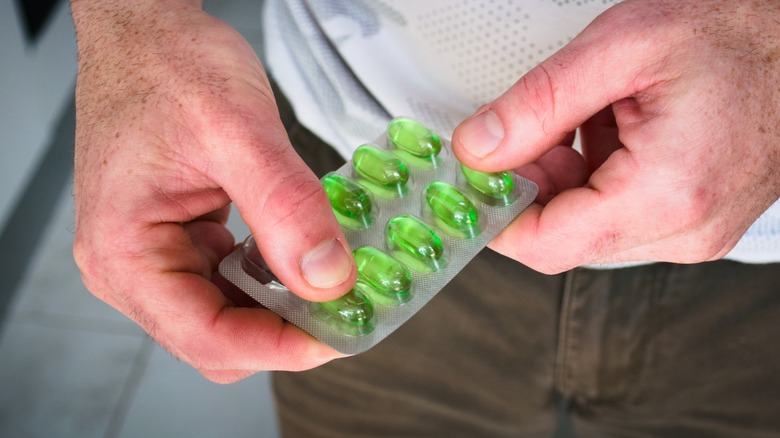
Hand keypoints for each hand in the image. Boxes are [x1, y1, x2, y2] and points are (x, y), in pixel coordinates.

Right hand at [71, 0, 355, 381]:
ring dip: (282, 308)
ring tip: (333, 281)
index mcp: (125, 252)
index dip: (280, 347)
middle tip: (347, 309)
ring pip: (229, 316)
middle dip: (285, 332)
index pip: (207, 337)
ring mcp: (155, 256)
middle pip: (218, 339)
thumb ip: (285, 208)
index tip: (340, 334)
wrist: (147, 32)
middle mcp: (131, 266)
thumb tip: (327, 279)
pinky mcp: (178, 240)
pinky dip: (272, 279)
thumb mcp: (237, 130)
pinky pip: (230, 283)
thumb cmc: (167, 65)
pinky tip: (302, 255)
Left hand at [452, 0, 779, 273]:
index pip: (545, 244)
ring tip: (587, 114)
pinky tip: (611, 128)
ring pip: (588, 225)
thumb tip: (478, 148)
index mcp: (665, 194)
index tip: (470, 182)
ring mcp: (694, 231)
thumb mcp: (620, 48)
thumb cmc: (736, 32)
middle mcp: (684, 230)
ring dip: (566, 175)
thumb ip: (536, 105)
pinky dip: (597, 175)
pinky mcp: (695, 221)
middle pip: (564, 235)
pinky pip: (619, 215)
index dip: (495, 216)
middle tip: (531, 126)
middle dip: (533, 183)